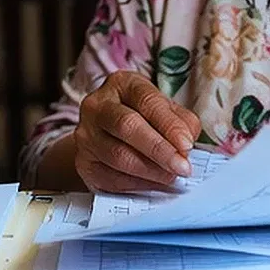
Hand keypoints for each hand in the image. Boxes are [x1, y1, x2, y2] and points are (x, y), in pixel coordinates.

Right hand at [72, 71, 202, 193]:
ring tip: (171, 177)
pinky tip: (153, 184)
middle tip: (181, 166)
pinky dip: (136, 184)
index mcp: (122, 84)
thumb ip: (181, 122)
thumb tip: (186, 145)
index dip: (169, 125)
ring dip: (150, 171)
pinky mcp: (83, 162)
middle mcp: (97, 105)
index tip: (187, 145)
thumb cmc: (143, 118)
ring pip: (117, 155)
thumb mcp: (165, 109)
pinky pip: (109, 178)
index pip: (146, 101)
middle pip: (127, 126)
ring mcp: (86, 134)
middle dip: (159, 150)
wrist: (108, 133)